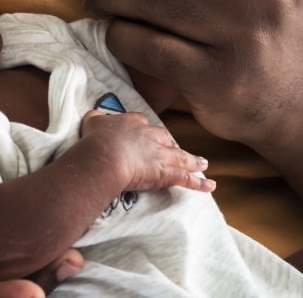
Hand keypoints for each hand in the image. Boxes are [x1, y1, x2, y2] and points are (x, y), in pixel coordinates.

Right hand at [79, 110, 214, 192]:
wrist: (105, 154)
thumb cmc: (96, 138)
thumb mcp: (93, 121)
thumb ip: (96, 119)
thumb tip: (95, 117)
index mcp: (134, 123)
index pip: (145, 125)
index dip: (147, 131)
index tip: (148, 135)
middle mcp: (151, 136)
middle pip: (166, 139)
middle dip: (172, 145)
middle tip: (176, 150)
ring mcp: (161, 154)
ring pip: (181, 157)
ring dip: (193, 161)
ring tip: (203, 164)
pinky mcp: (165, 172)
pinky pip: (186, 178)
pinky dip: (199, 183)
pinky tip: (210, 186)